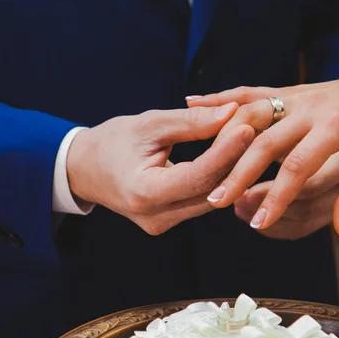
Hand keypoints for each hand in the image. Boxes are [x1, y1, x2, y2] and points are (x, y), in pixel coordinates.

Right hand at [66, 104, 254, 234]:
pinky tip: (229, 157)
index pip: (199, 175)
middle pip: (211, 191)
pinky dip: (216, 179)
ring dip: (229, 171)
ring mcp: (163, 224)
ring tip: (246, 142)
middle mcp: (156, 218)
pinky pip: (201, 200)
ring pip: (210, 198)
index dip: (227, 151)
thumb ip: (191, 122)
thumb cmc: (112, 142)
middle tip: (254, 130)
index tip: (248, 126)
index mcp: (145, 193)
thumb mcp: (149, 125)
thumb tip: (232, 113)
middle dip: (235, 161)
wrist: (84, 169)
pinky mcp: (169, 222)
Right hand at [188, 58, 338, 237]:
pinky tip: (192, 102)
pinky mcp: (286, 90)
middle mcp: (310, 107)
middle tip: (216, 201)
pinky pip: (249, 92)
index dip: (277, 197)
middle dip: (239, 173)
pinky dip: (221, 98)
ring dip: (223, 138)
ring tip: (202, 166)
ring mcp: (295, 95)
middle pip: (264, 141)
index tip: (258, 223)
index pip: (298, 166)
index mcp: (336, 126)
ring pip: (250, 113)